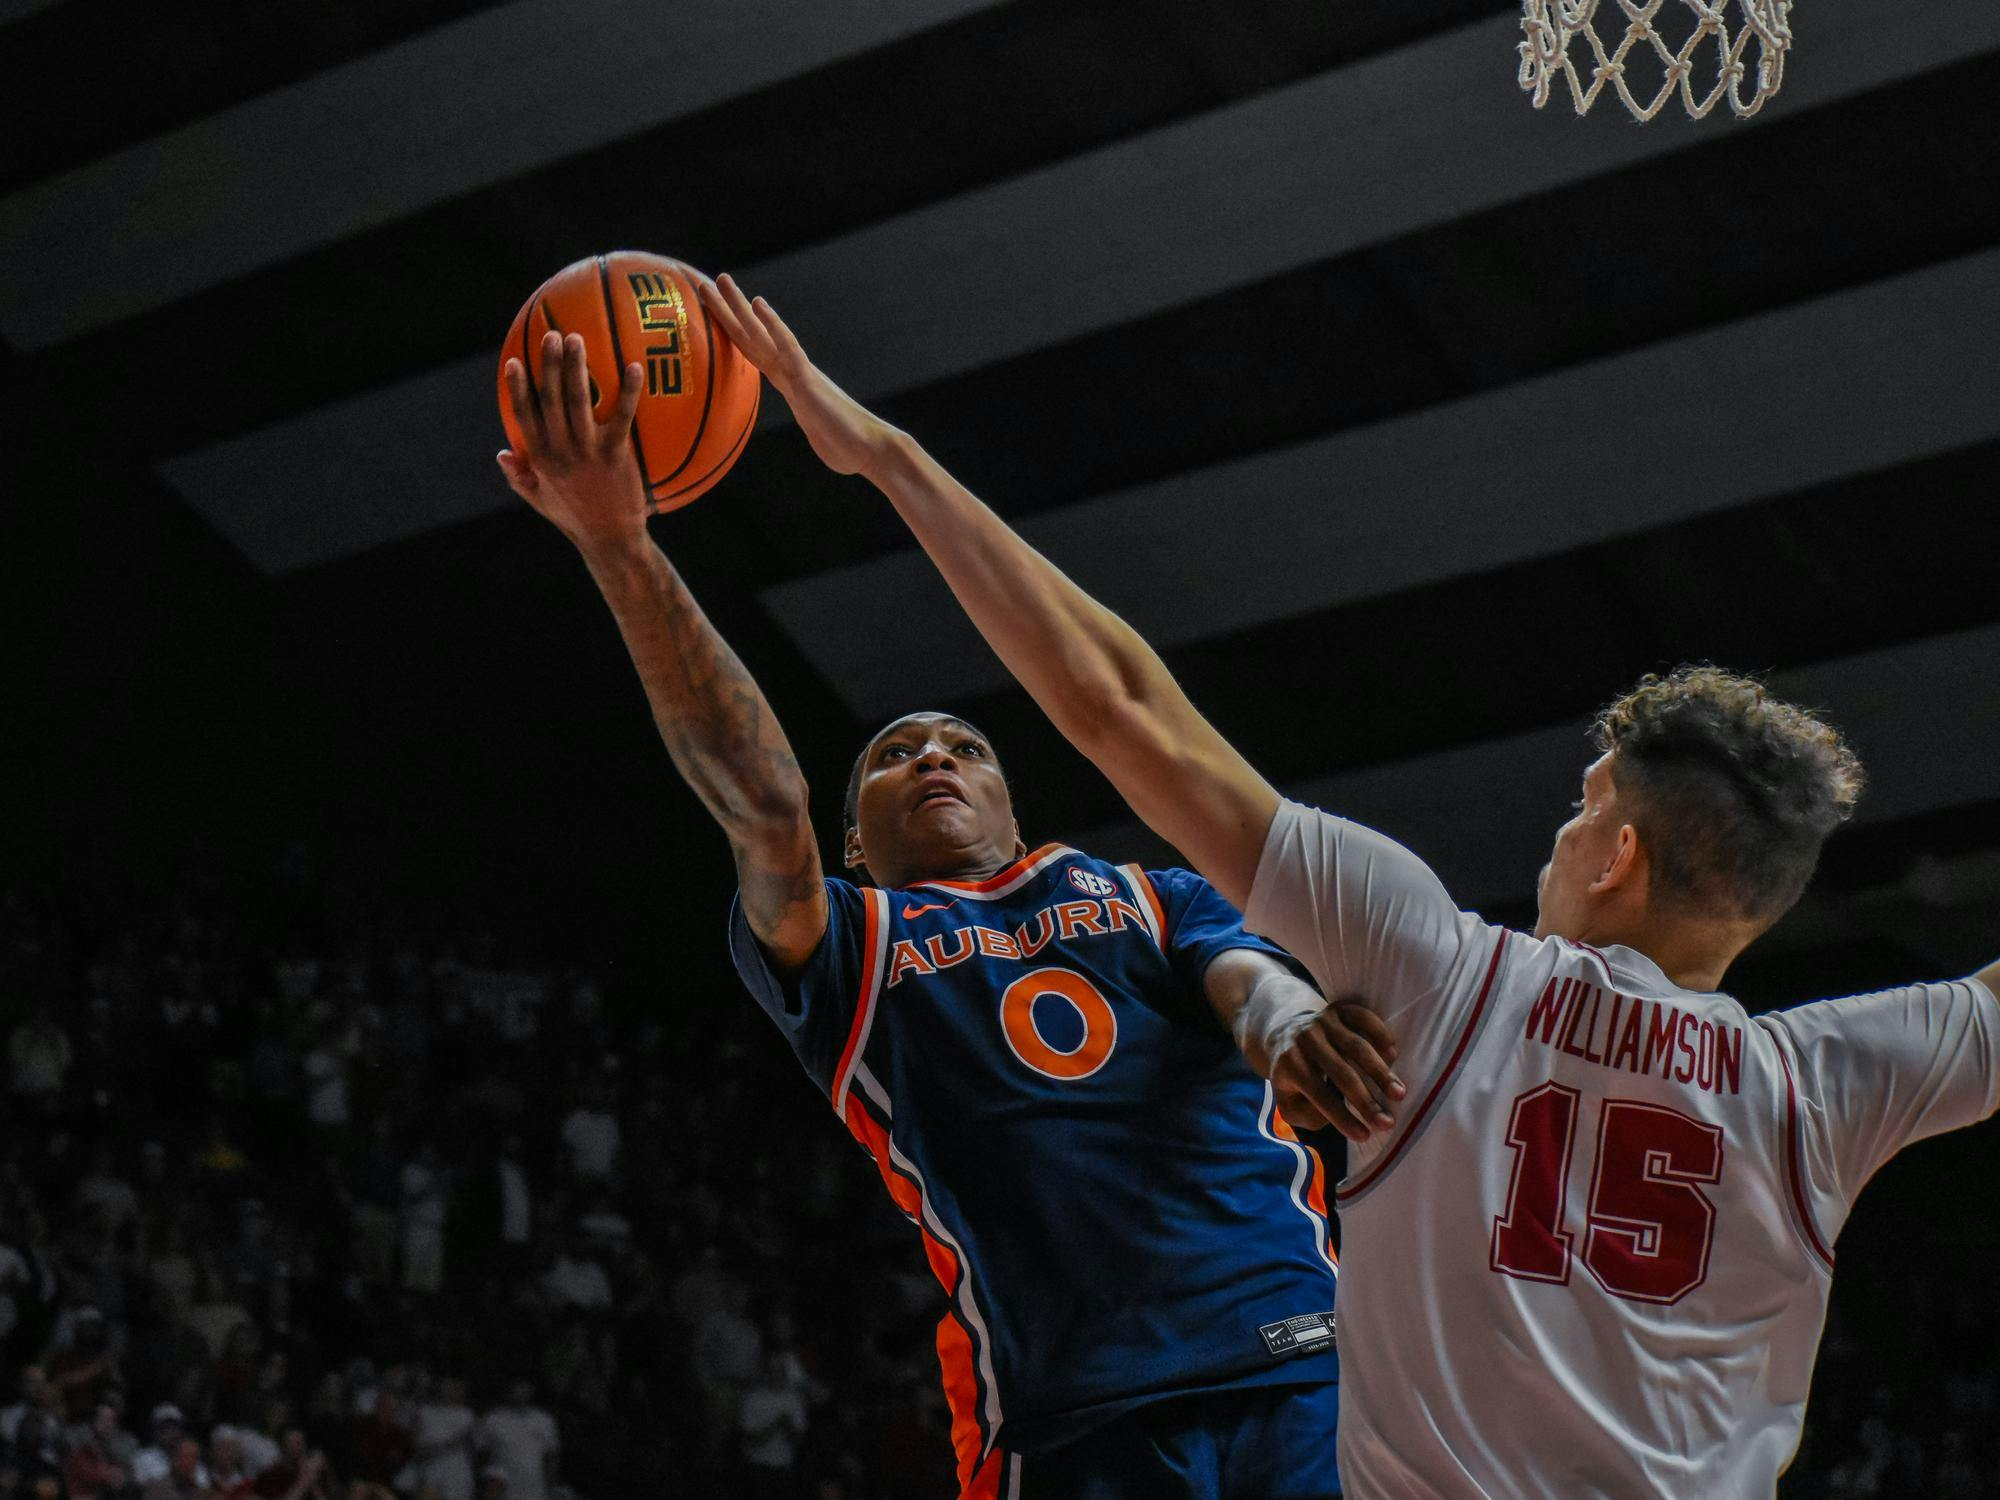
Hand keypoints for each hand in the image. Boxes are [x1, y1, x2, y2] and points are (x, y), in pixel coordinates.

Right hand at [497, 330, 647, 553]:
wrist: (609, 540)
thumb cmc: (575, 518)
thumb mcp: (540, 499)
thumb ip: (519, 476)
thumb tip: (501, 452)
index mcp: (539, 458)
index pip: (524, 415)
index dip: (518, 387)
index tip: (516, 361)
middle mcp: (560, 450)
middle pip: (550, 399)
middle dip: (549, 364)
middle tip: (551, 334)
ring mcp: (587, 451)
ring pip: (578, 401)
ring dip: (577, 367)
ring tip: (578, 339)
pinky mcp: (616, 455)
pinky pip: (621, 416)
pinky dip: (628, 391)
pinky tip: (634, 368)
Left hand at [699, 273, 896, 479]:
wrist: (872, 450)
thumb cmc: (848, 449)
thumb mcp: (816, 437)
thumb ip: (809, 424)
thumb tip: (811, 429)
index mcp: (791, 385)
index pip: (756, 354)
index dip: (736, 332)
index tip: (718, 312)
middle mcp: (793, 373)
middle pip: (753, 337)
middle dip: (730, 310)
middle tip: (710, 282)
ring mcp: (800, 374)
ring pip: (762, 335)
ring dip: (740, 308)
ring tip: (723, 280)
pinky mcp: (809, 382)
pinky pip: (787, 348)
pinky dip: (772, 325)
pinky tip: (758, 304)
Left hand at [1268, 999, 1404, 1143]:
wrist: (1284, 1031)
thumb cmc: (1293, 1076)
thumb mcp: (1287, 1101)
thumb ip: (1305, 1114)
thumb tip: (1331, 1116)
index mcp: (1289, 1064)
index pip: (1318, 1094)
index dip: (1341, 1117)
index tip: (1365, 1136)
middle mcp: (1305, 1039)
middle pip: (1341, 1072)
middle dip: (1366, 1100)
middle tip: (1388, 1123)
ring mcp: (1322, 1021)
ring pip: (1356, 1046)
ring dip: (1380, 1072)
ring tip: (1400, 1094)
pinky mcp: (1339, 1009)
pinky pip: (1363, 1017)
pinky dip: (1380, 1034)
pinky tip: (1393, 1055)